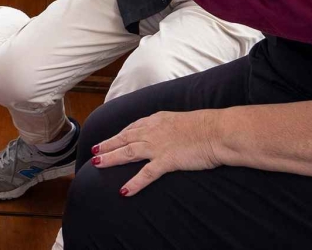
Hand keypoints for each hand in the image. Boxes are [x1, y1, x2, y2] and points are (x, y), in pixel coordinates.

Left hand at [91, 110, 224, 194]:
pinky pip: (146, 174)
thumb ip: (172, 127)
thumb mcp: (183, 121)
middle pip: (124, 138)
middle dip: (107, 144)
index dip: (119, 134)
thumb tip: (170, 132)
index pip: (133, 127)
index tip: (111, 138)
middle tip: (94, 150)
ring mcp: (158, 146)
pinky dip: (134, 183)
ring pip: (128, 152)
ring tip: (97, 163)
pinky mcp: (166, 160)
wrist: (218, 131)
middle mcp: (153, 130)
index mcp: (158, 120)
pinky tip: (124, 190)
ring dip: (111, 157)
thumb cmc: (207, 127)